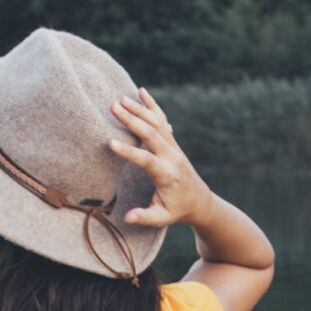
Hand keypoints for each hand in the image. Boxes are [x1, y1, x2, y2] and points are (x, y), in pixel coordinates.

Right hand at [108, 90, 215, 229]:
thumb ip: (145, 217)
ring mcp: (173, 147)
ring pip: (156, 123)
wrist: (199, 200)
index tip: (110, 142)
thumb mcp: (162, 218)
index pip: (146, 160)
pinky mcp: (173, 142)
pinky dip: (152, 105)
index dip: (129, 151)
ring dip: (139, 110)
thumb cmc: (177, 210)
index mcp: (167, 175)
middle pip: (151, 134)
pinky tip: (141, 92)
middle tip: (113, 107)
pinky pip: (162, 120)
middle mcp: (171, 156)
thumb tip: (127, 218)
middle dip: (132, 120)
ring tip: (120, 99)